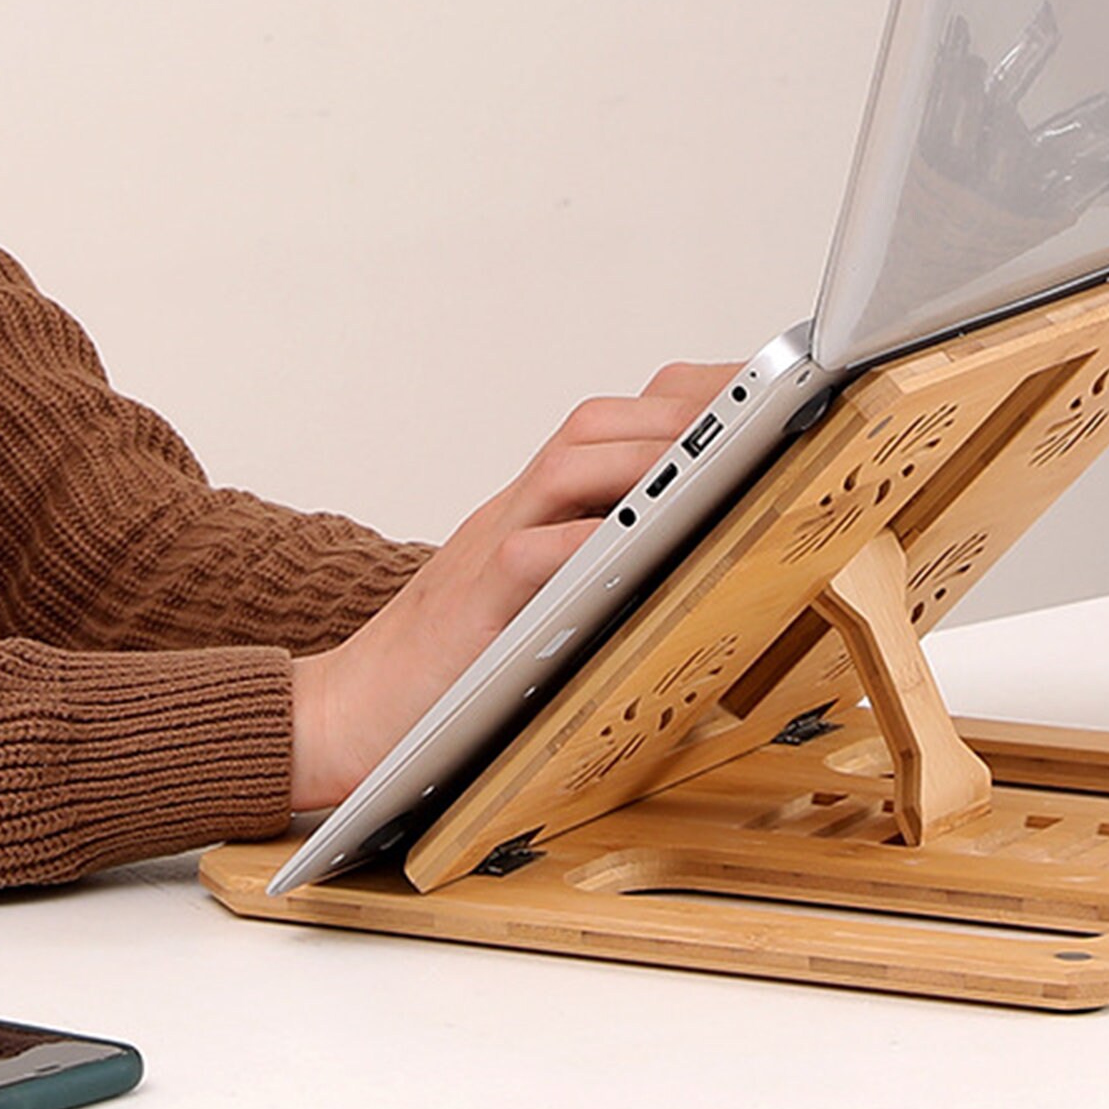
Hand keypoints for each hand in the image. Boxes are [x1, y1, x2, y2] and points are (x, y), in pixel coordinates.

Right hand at [290, 362, 738, 810]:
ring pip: (562, 470)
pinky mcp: (470, 609)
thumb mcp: (543, 594)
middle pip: (596, 425)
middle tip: (761, 412)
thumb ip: (603, 558)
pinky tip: (632, 544)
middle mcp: (515, 512)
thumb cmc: (458, 663)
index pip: (613, 424)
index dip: (686, 399)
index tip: (764, 393)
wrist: (344, 715)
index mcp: (539, 508)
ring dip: (644, 458)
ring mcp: (487, 550)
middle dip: (684, 411)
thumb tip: (708, 543)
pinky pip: (524, 558)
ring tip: (715, 459)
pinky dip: (579, 543)